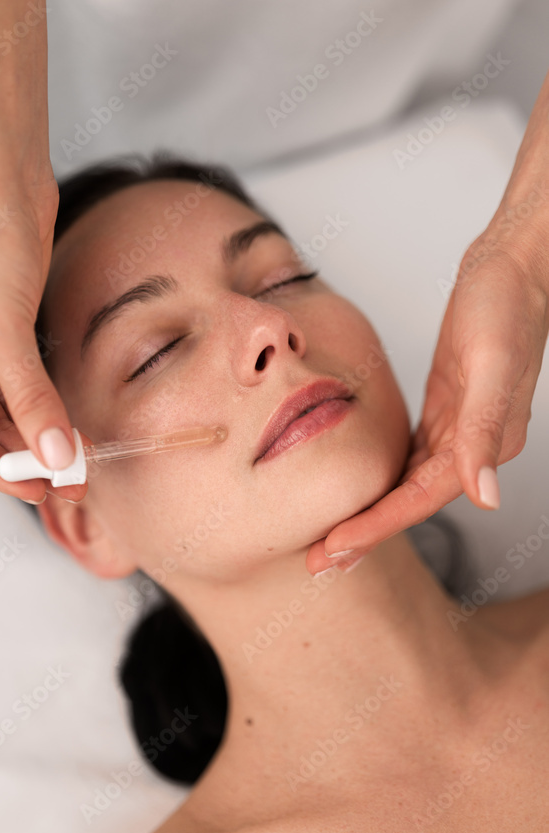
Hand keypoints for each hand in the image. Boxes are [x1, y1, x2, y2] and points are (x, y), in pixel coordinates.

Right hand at [0, 169, 86, 505]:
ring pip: (7, 408)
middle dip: (25, 453)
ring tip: (77, 455)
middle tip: (68, 477)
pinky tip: (70, 422)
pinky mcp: (5, 331)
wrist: (4, 180)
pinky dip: (46, 402)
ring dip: (40, 430)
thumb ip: (32, 398)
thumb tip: (54, 453)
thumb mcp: (5, 332)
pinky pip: (25, 383)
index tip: (38, 490)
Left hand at [305, 204, 548, 575]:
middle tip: (319, 561)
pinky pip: (410, 459)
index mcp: (484, 444)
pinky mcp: (445, 411)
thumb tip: (485, 496)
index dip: (376, 528)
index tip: (334, 550)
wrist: (512, 271)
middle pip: (409, 503)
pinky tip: (358, 489)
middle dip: (365, 534)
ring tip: (331, 538)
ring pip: (407, 486)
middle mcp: (472, 446)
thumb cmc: (506, 309)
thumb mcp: (493, 365)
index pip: (420, 501)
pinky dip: (383, 479)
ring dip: (371, 513)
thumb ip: (486, 431)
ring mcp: (458, 430)